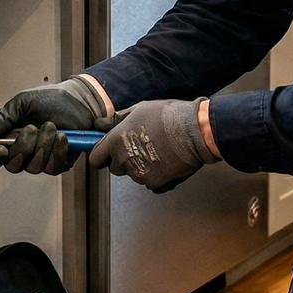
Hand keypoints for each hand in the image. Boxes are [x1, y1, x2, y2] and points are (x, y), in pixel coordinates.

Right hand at [0, 78, 107, 173]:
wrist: (77, 100)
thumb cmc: (48, 100)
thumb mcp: (21, 103)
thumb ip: (2, 119)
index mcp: (8, 139)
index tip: (1, 147)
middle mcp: (22, 154)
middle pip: (12, 166)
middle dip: (23, 147)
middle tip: (33, 128)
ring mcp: (40, 160)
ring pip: (33, 167)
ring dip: (43, 145)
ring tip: (52, 126)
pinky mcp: (58, 163)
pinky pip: (53, 167)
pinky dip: (57, 151)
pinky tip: (63, 137)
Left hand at [88, 98, 219, 191]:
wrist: (196, 131)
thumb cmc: (168, 116)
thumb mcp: (139, 109)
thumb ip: (116, 120)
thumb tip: (98, 125)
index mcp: (116, 140)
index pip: (95, 158)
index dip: (101, 155)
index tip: (106, 153)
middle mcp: (124, 159)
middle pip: (115, 168)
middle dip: (123, 160)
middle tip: (140, 146)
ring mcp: (139, 174)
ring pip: (134, 174)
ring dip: (142, 166)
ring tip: (159, 150)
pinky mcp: (155, 183)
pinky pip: (150, 182)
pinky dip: (156, 175)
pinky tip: (167, 161)